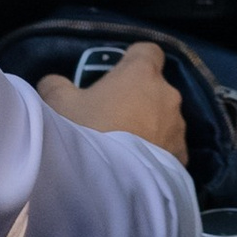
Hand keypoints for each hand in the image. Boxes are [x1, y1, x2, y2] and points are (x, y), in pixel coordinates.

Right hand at [39, 41, 189, 162]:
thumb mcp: (58, 104)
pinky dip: (157, 153)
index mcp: (142, 73)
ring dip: (150, 127)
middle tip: (111, 118)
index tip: (117, 76)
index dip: (132, 61)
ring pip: (164, 119)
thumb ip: (56, 85)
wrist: (110, 184)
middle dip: (138, 99)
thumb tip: (54, 82)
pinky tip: (136, 168)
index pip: (147, 52)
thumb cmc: (86, 132)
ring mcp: (178, 127)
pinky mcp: (182, 156)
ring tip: (124, 148)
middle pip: (155, 88)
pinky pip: (170, 148)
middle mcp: (167, 95)